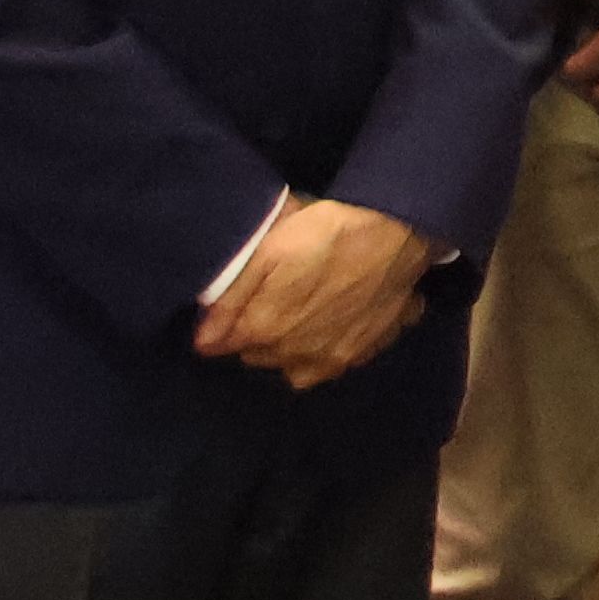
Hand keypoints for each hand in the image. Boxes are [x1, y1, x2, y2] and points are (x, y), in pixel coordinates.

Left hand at [194, 196, 430, 386]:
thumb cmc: (323, 233)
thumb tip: (202, 344)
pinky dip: (326, 351)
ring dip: (290, 349)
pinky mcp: (365, 352)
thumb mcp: (267, 252)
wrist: (396, 232)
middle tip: (269, 299)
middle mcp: (298, 356)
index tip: (234, 302)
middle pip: (261, 356)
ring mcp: (334, 358)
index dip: (226, 323)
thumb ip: (230, 300)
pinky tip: (334, 323)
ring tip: (300, 315)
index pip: (225, 345)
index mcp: (266, 330)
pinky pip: (333, 366)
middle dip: (258, 335)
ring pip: (296, 367)